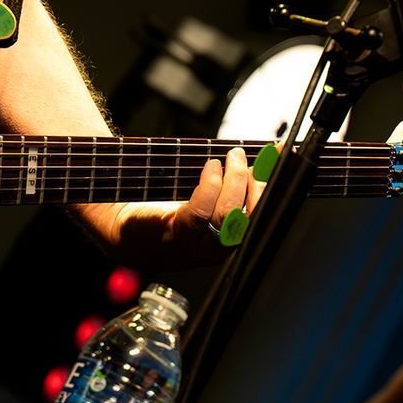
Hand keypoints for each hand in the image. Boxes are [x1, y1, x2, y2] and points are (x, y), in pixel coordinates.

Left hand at [91, 147, 264, 270]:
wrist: (122, 229)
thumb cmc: (167, 210)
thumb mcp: (206, 197)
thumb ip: (231, 181)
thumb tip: (265, 153)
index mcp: (228, 239)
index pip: (261, 216)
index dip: (273, 187)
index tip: (280, 159)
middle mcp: (217, 249)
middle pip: (249, 219)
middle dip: (254, 185)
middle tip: (243, 157)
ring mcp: (196, 246)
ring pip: (227, 216)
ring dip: (233, 181)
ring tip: (230, 157)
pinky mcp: (175, 235)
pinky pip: (200, 213)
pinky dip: (209, 187)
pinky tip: (210, 168)